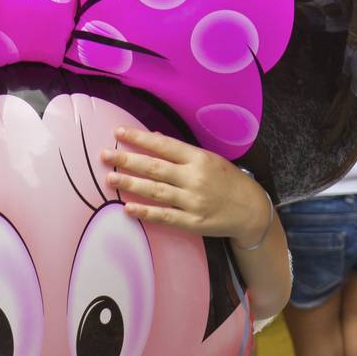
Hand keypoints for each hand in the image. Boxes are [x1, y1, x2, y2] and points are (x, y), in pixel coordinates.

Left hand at [101, 128, 270, 244]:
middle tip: (105, 156)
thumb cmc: (228, 181)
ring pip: (156, 191)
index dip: (139, 138)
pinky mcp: (192, 222)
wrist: (251, 210)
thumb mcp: (209, 159)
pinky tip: (128, 208)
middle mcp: (194, 178)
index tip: (118, 133)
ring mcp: (192, 201)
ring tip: (110, 179)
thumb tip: (154, 137)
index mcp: (198, 158)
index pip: (163, 145)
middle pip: (154, 168)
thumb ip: (181, 151)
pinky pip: (164, 216)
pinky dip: (145, 212)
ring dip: (130, 185)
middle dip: (127, 160)